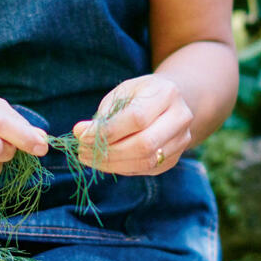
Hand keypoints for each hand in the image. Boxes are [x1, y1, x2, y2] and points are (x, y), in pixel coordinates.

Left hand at [72, 74, 192, 175]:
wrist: (172, 102)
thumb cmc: (141, 94)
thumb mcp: (124, 91)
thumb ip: (106, 112)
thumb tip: (82, 134)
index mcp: (166, 94)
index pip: (136, 118)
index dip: (107, 130)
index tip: (80, 134)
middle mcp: (180, 118)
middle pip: (144, 144)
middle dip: (108, 151)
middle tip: (82, 151)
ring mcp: (180, 141)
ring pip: (145, 161)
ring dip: (112, 164)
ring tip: (88, 157)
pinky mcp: (174, 159)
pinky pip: (145, 169)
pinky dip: (121, 168)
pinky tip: (105, 162)